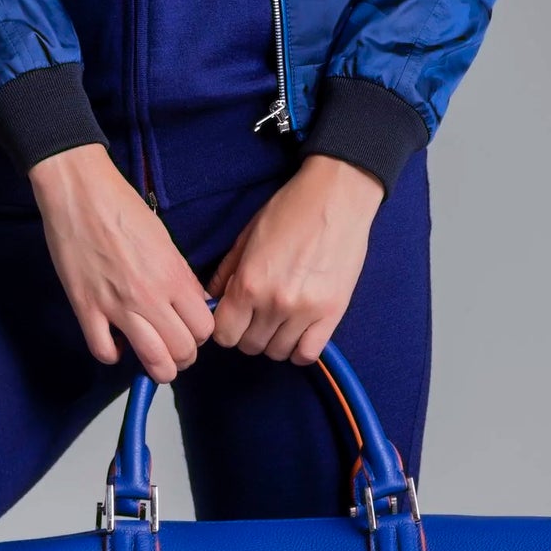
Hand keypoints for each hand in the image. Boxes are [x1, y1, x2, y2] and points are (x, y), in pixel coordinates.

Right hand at [28, 145, 216, 381]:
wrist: (80, 193)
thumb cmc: (122, 208)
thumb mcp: (165, 240)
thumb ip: (181, 277)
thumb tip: (192, 304)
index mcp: (174, 277)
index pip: (204, 329)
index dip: (200, 334)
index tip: (190, 329)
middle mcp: (150, 297)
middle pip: (182, 351)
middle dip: (182, 356)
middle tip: (173, 348)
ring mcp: (116, 306)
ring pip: (152, 361)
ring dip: (156, 367)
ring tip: (152, 358)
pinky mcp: (85, 308)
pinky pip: (104, 352)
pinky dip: (113, 355)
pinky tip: (116, 343)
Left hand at [206, 155, 383, 363]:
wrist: (337, 197)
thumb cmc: (290, 210)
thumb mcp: (246, 237)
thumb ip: (227, 274)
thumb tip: (214, 301)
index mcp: (249, 284)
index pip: (224, 335)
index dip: (226, 328)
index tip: (233, 318)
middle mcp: (274, 303)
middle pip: (250, 346)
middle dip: (248, 333)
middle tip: (257, 316)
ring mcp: (305, 311)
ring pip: (277, 352)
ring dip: (274, 341)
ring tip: (279, 321)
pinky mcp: (332, 313)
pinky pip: (308, 353)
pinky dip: (299, 349)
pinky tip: (298, 333)